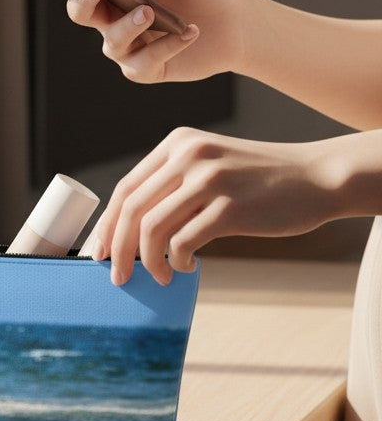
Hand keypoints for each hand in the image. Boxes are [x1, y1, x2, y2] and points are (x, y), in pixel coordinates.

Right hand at [27, 0, 247, 83]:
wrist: (235, 21)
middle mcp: (112, 19)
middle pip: (81, 13)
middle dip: (82, 0)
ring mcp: (127, 47)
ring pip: (111, 42)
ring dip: (127, 26)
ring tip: (149, 12)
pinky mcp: (146, 70)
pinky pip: (143, 63)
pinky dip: (165, 46)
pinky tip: (187, 32)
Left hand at [87, 128, 335, 285]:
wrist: (319, 178)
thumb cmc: (259, 181)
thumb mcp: (209, 166)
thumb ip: (173, 186)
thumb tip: (128, 233)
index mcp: (178, 143)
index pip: (126, 188)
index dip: (107, 225)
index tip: (100, 253)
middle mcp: (189, 154)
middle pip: (132, 210)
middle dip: (118, 249)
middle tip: (118, 277)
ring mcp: (210, 179)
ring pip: (152, 229)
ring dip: (148, 261)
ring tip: (160, 275)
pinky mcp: (230, 206)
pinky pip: (183, 242)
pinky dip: (177, 261)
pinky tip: (188, 267)